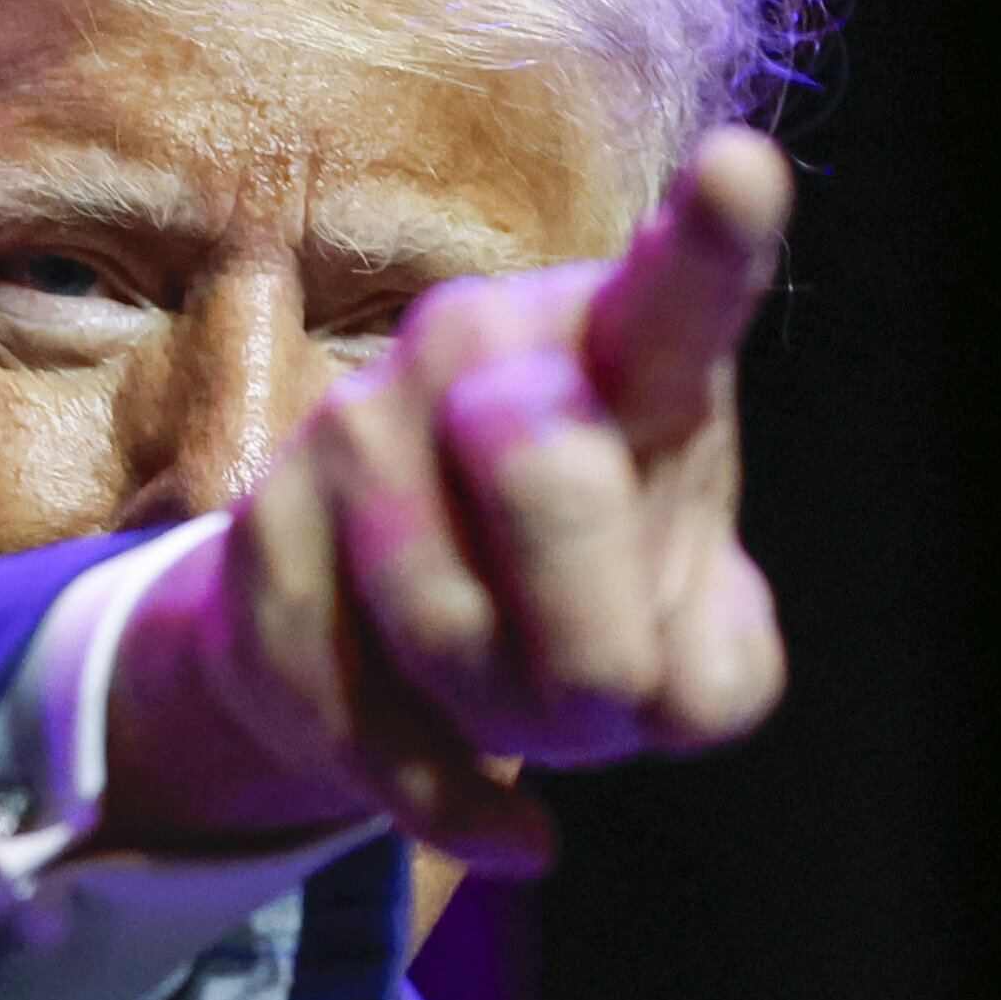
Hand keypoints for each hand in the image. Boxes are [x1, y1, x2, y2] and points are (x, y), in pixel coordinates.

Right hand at [103, 128, 792, 873]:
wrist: (379, 632)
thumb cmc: (586, 599)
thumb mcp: (691, 637)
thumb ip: (720, 670)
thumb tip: (656, 687)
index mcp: (623, 346)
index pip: (679, 296)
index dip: (715, 239)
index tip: (743, 170)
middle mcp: (479, 344)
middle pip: (553, 483)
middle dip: (595, 645)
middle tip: (605, 691)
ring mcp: (354, 425)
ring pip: (445, 625)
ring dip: (510, 729)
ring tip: (521, 710)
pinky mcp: (256, 532)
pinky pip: (356, 708)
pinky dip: (450, 803)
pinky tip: (503, 829)